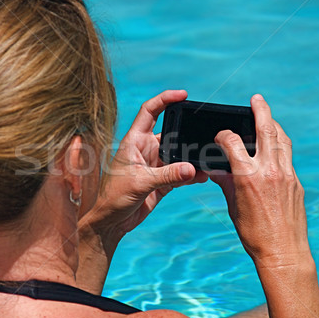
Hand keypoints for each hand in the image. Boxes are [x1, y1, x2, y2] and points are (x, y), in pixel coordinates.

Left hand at [76, 90, 206, 293]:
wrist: (111, 223)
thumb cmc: (113, 198)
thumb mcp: (140, 183)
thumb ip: (167, 175)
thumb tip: (192, 168)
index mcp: (134, 141)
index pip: (150, 111)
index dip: (165, 99)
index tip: (183, 94)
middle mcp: (146, 149)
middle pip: (171, 133)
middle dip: (187, 132)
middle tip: (205, 134)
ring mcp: (155, 165)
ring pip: (179, 154)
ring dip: (192, 158)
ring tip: (207, 161)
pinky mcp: (162, 181)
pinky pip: (181, 173)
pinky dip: (192, 174)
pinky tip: (203, 176)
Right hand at [210, 94, 308, 267]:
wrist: (283, 252)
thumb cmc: (253, 233)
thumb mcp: (233, 206)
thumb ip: (227, 182)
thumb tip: (218, 169)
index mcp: (248, 176)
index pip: (232, 142)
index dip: (222, 136)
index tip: (219, 137)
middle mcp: (269, 170)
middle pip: (266, 129)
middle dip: (261, 110)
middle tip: (257, 98)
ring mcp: (287, 174)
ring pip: (282, 140)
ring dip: (274, 125)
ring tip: (268, 117)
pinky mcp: (297, 182)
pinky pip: (288, 156)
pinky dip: (280, 146)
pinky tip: (275, 147)